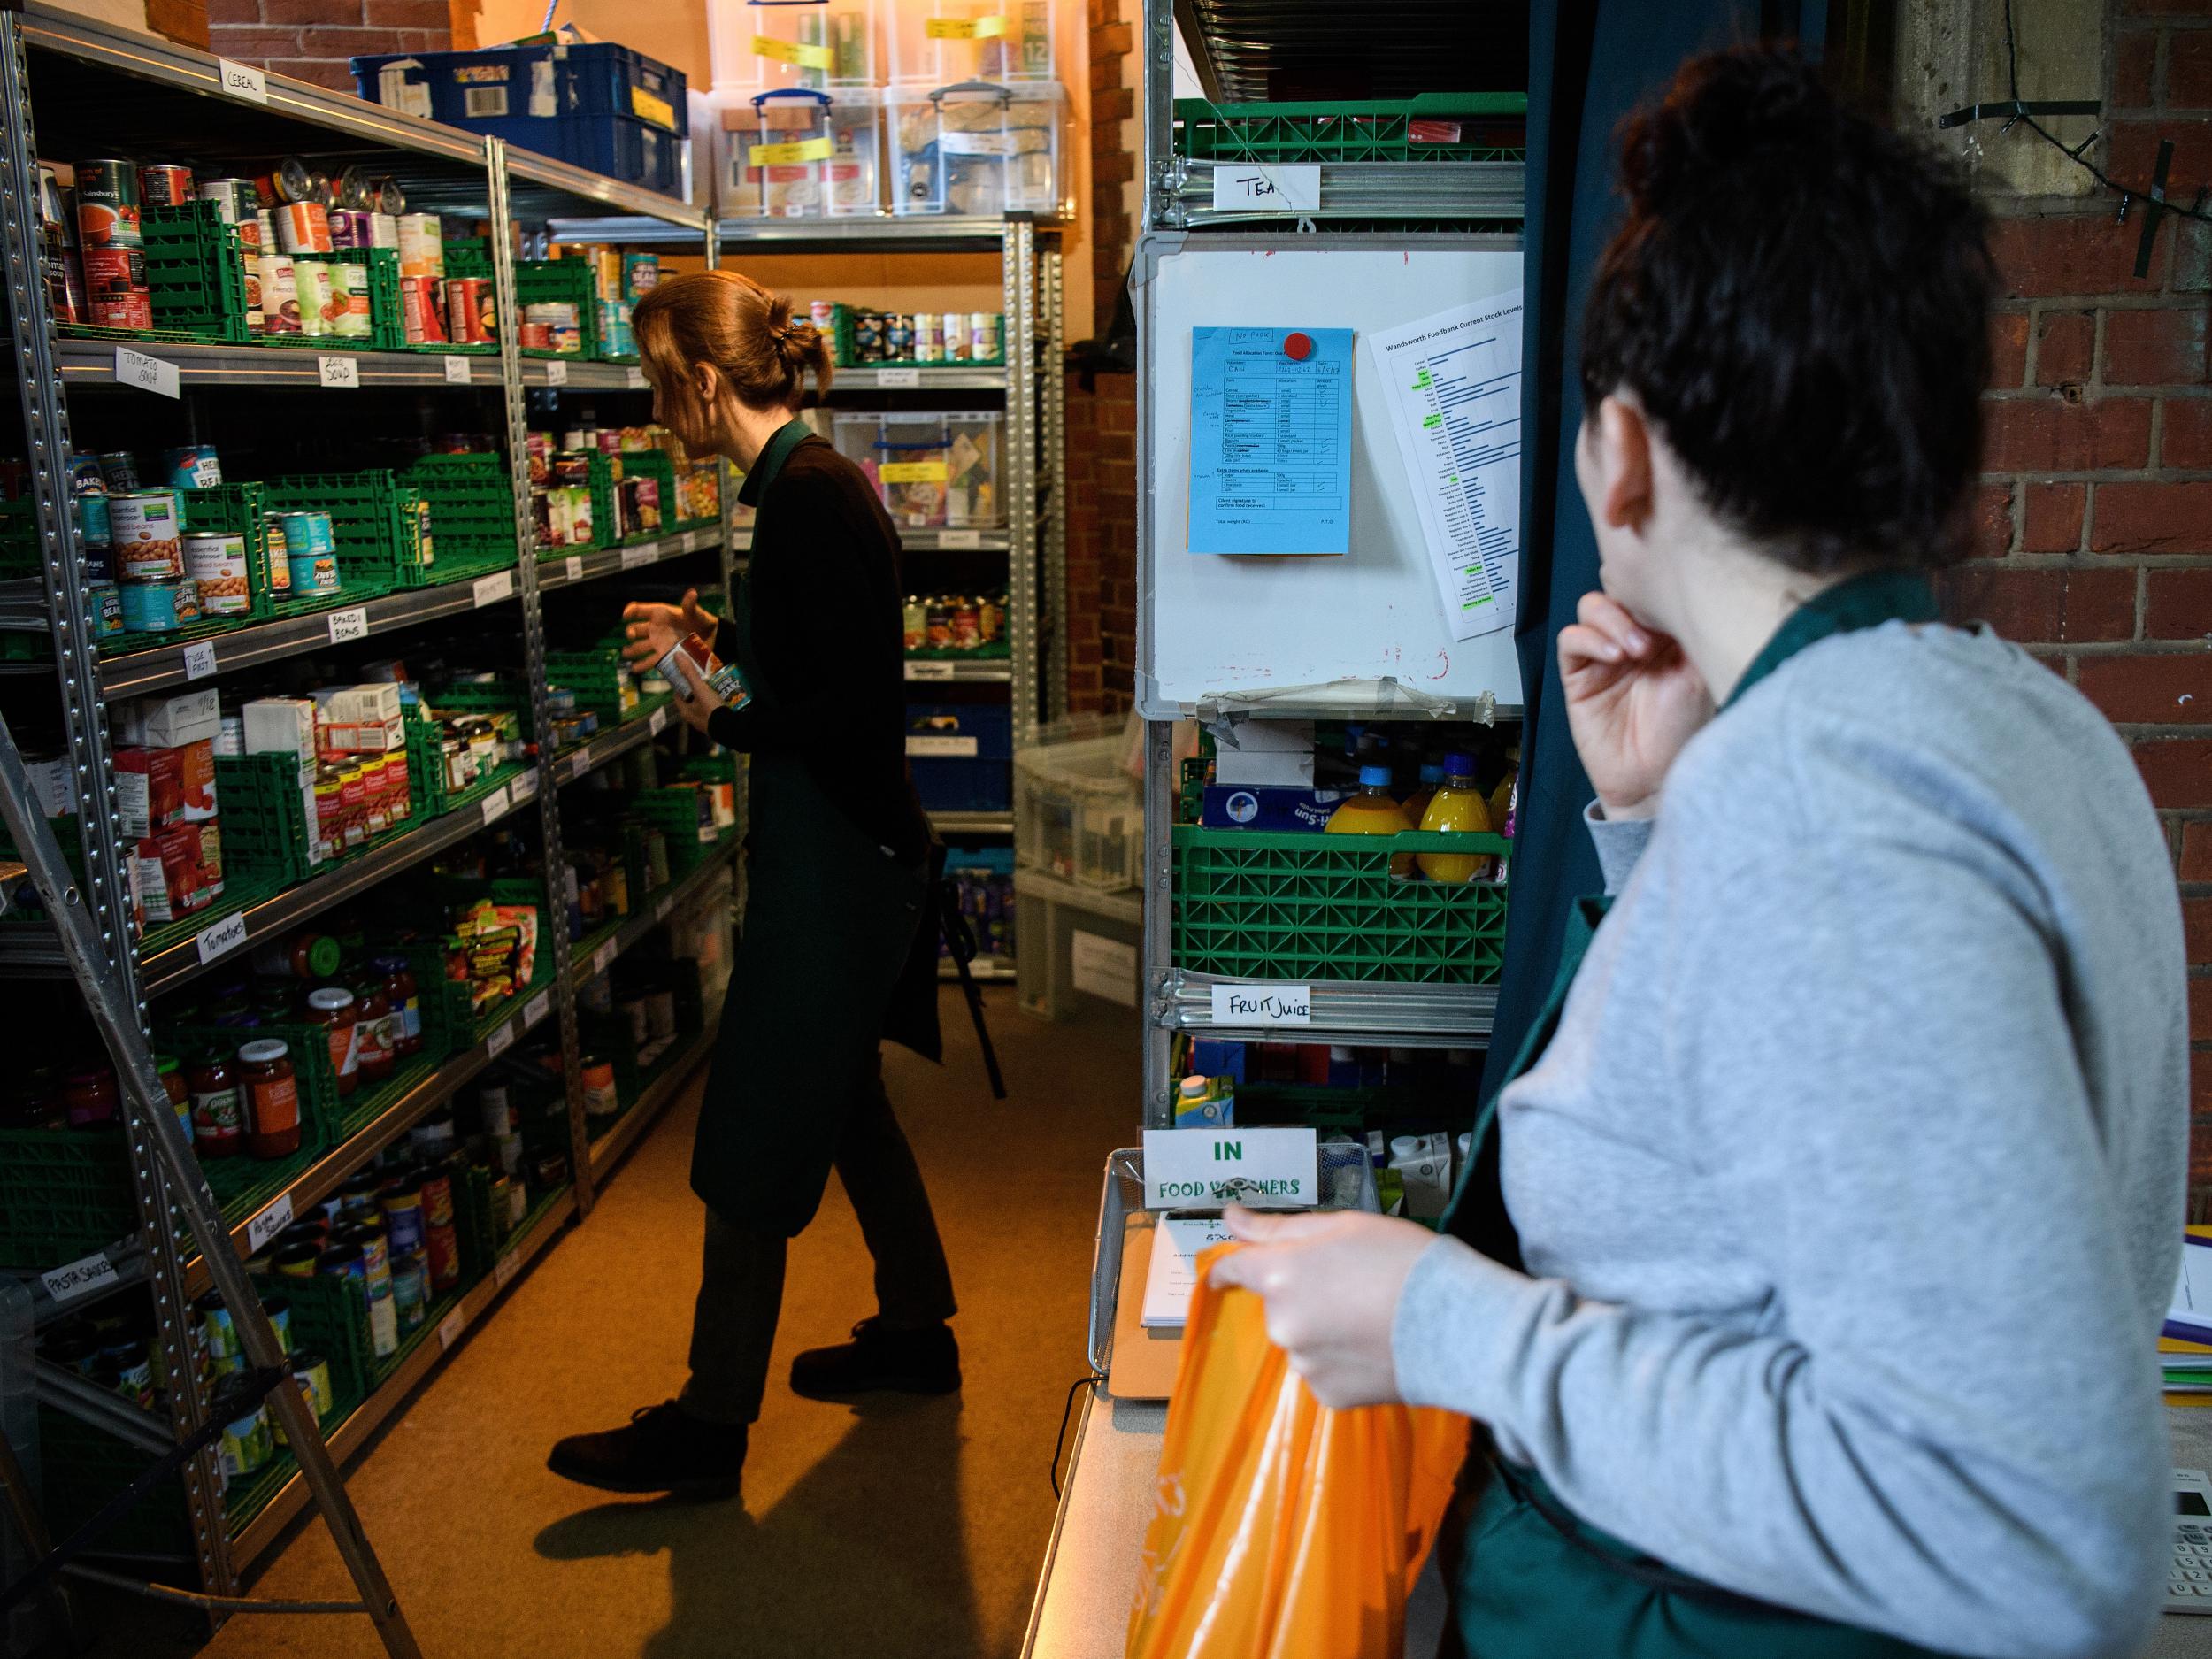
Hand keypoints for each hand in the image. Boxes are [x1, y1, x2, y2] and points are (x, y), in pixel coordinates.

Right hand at [621, 588, 711, 670]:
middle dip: (631, 632)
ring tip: (626, 654)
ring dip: (632, 650)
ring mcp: (657, 643)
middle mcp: (655, 628)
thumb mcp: (696, 613)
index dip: (631, 611)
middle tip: (631, 636)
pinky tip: (634, 669)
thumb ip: (690, 606)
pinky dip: (641, 665)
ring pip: (640, 646)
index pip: (640, 610)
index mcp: (659, 614)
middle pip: (636, 629)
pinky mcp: (663, 655)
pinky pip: (649, 660)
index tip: (626, 615)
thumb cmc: (700, 620)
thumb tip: (692, 593)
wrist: (710, 638)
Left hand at [663, 651, 717, 735]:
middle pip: (690, 701)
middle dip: (695, 691)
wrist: (730, 729)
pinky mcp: (715, 725)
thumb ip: (689, 673)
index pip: (677, 695)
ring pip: (702, 707)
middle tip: (702, 679)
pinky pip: (713, 712)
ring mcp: (704, 723)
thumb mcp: (700, 689)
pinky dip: (715, 705)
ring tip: (714, 687)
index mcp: (685, 711)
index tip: (686, 676)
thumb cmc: (711, 709)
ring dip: (706, 698)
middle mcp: (692, 719)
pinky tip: (722, 698)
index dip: (680, 685)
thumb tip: (676, 656)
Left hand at [1205, 1204, 1435, 1408]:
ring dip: (1322, 1328)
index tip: (1222, 1271)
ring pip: (1301, 1338)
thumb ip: (1279, 1226)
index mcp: (1279, 1274)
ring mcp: (1303, 1364)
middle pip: (1277, 1303)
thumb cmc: (1403, 1261)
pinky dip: (1341, 1360)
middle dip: (1302, 1293)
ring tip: (1372, 1317)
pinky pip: (1323, 1371)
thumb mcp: (1343, 1226)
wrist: (1456, 1324)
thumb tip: (1231, 1217)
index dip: (1226, 1267)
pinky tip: (1374, 1346)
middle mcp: (1281, 1323)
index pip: (1233, 1269)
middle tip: (1351, 1284)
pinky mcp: (1327, 1395)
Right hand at [1557, 591, 1712, 819]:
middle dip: (1633, 596)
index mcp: (1666, 630)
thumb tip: (1684, 589)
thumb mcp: (1701, 672)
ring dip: (1613, 620)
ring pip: (1592, 606)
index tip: (1675, 595)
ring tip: (1637, 649)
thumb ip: (1690, 629)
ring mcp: (1603, 654)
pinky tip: (1615, 658)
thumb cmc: (1684, 731)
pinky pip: (1571, 640)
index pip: (1653, 586)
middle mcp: (1634, 635)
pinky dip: (1590, 640)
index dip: (1658, 582)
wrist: (1656, 778)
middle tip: (1655, 627)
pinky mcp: (1578, 674)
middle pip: (1618, 587)